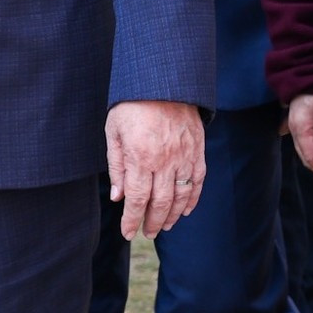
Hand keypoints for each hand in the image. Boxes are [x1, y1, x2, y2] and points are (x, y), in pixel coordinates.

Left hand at [105, 99, 205, 241]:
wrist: (163, 79)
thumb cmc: (132, 104)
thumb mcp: (113, 131)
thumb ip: (116, 166)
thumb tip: (118, 197)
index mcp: (140, 156)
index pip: (137, 199)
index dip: (132, 219)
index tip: (128, 232)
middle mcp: (164, 160)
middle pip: (160, 203)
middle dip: (152, 222)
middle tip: (147, 232)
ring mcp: (184, 156)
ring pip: (181, 196)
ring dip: (173, 215)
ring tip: (164, 226)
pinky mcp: (198, 149)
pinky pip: (198, 180)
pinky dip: (193, 198)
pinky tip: (186, 210)